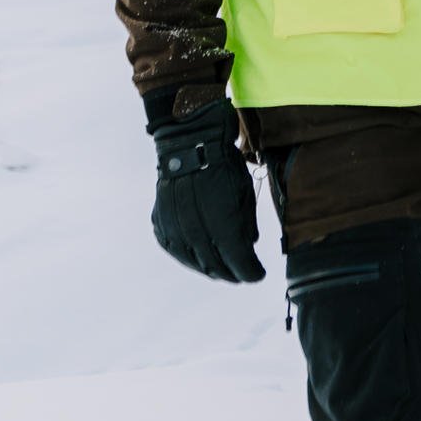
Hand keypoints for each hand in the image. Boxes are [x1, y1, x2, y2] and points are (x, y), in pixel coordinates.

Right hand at [148, 98, 265, 282]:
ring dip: (212, 268)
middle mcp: (198, 237)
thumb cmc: (224, 167)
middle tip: (242, 273)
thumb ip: (246, 225)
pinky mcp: (161, 228)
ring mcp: (176, 234)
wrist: (189, 146)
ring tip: (223, 268)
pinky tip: (200, 255)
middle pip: (218, 268)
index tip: (258, 275)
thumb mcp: (245, 195)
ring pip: (196, 263)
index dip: (251, 273)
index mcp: (224, 229)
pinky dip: (191, 256)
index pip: (240, 265)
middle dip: (233, 273)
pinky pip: (178, 251)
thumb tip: (248, 246)